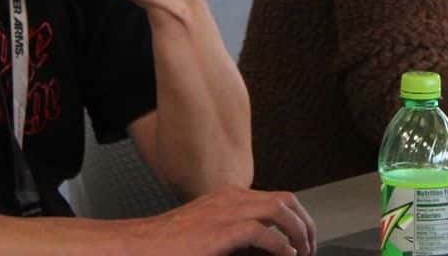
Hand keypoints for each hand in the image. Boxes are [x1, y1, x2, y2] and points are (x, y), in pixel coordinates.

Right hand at [126, 186, 316, 255]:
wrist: (137, 247)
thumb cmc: (167, 245)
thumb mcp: (208, 235)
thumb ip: (234, 237)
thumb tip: (262, 249)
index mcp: (228, 198)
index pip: (275, 198)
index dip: (295, 217)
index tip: (301, 240)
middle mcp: (231, 198)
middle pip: (285, 199)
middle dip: (305, 222)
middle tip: (310, 246)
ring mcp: (226, 211)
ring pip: (279, 209)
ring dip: (298, 231)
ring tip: (303, 251)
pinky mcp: (221, 231)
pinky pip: (263, 232)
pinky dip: (280, 244)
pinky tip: (286, 255)